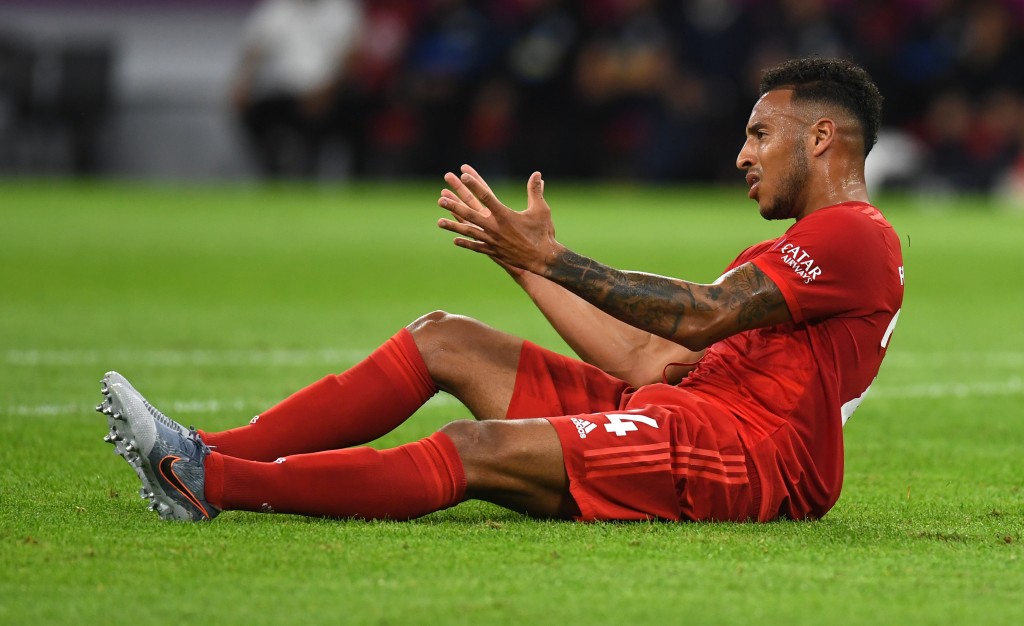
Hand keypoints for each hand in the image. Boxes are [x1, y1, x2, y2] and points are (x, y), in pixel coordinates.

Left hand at [437, 165, 559, 275]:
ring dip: (453, 226)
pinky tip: (455, 240)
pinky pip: (476, 246)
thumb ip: (535, 191)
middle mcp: (495, 227)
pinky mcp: (494, 251)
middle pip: (470, 214)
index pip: (486, 196)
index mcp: (505, 215)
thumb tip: (537, 174)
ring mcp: (492, 241)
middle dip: (454, 206)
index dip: (475, 184)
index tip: (464, 175)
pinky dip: (465, 243)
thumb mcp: (541, 210)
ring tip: (439, 222)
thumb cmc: (543, 233)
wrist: (543, 259)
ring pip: (468, 231)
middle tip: (440, 199)